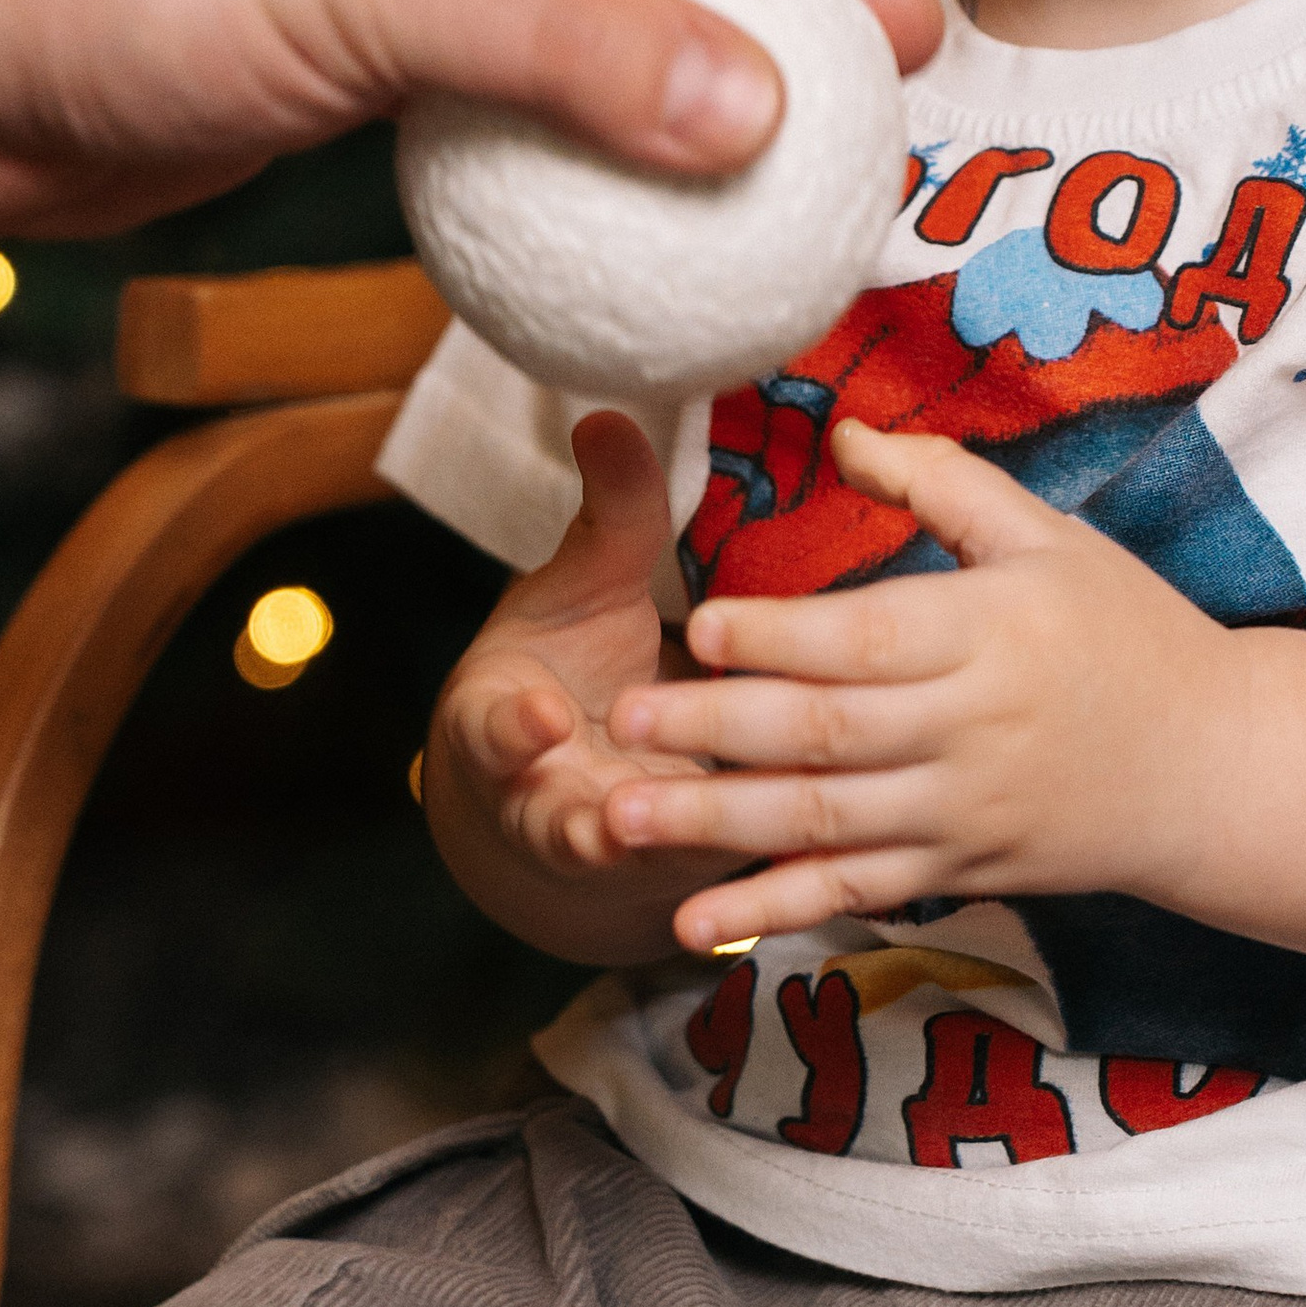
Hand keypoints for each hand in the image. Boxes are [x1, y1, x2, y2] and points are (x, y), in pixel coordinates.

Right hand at [431, 412, 707, 887]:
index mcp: (505, 729)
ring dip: (673, 864)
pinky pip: (713, 890)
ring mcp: (613, 853)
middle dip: (585, 825)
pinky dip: (749, 888)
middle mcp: (549, 802)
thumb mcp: (583, 588)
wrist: (573, 781)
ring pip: (639, 869)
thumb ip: (608, 518)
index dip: (508, 731)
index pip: (490, 733)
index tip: (531, 718)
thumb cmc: (574, 666)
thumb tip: (610, 416)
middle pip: (557, 826)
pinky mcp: (681, 879)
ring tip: (717, 854)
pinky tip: (815, 867)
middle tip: (611, 819)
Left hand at [599, 417, 1228, 951]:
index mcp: (991, 633)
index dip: (782, 635)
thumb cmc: (1127, 632)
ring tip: (617, 819)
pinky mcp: (956, 873)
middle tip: (620, 722)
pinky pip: (854, 894)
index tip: (698, 623)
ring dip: (717, 826)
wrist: (1214, 769)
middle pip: (830, 733)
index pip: (870, 638)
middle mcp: (972, 730)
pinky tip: (694, 924)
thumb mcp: (1051, 539)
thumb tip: (843, 430)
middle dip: (717, 729)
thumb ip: (943, 484)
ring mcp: (962, 814)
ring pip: (825, 822)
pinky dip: (773, 912)